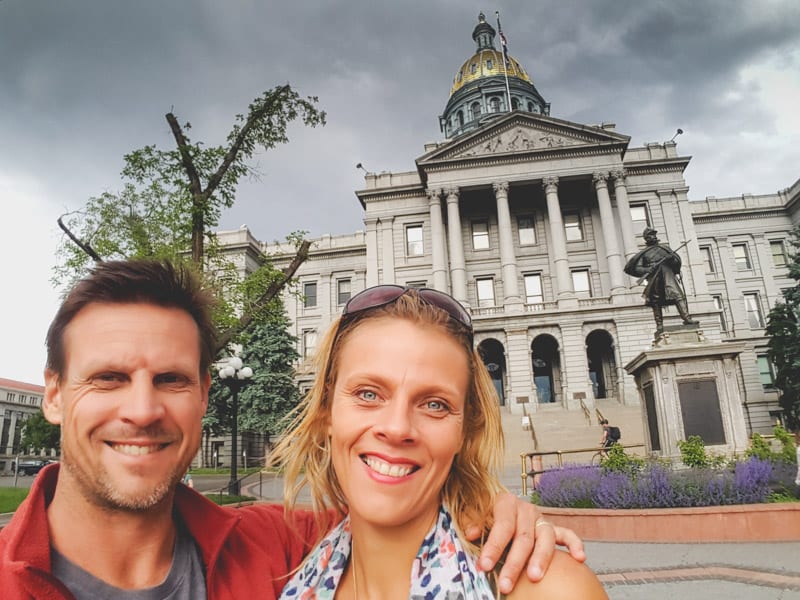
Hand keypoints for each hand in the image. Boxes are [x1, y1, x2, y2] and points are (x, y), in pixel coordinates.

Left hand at [463, 492, 585, 594]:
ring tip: (534, 577)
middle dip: (514, 563)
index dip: (493, 546)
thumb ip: (473, 521)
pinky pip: (567, 534)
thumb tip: (470, 532)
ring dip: (541, 559)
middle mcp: (526, 510)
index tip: (485, 566)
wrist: (500, 507)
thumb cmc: (486, 515)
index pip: (502, 526)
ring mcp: (541, 519)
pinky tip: (579, 558)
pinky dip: (574, 544)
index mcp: (506, 503)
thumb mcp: (475, 513)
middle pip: (524, 538)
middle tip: (506, 584)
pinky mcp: (553, 528)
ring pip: (545, 539)